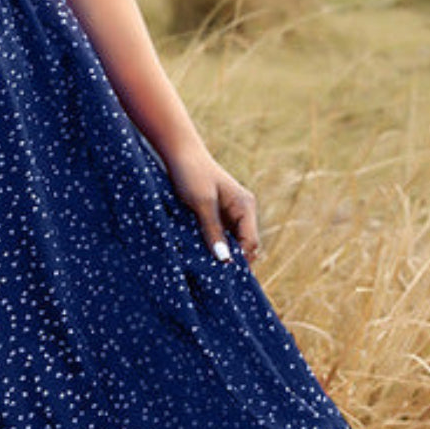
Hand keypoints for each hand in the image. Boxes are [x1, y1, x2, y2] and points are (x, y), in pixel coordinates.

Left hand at [164, 140, 259, 263]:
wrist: (179, 152)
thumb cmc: (192, 173)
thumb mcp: (202, 203)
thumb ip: (213, 231)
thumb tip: (225, 260)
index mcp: (245, 206)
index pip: (251, 243)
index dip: (239, 260)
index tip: (221, 274)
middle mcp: (243, 211)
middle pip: (245, 246)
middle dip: (232, 260)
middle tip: (213, 276)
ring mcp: (230, 213)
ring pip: (232, 243)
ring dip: (221, 253)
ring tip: (206, 267)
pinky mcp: (217, 215)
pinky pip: (221, 236)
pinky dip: (214, 245)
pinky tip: (201, 255)